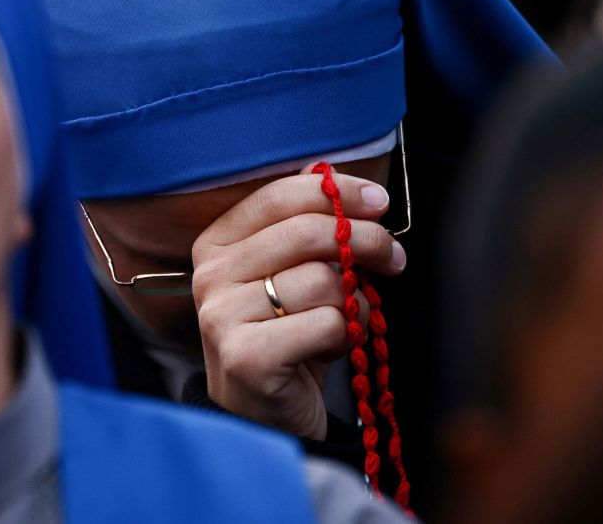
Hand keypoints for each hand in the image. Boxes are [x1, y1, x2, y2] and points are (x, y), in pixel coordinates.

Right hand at [191, 166, 405, 438]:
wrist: (264, 414)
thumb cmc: (285, 335)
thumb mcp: (290, 274)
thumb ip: (308, 231)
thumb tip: (351, 188)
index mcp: (215, 245)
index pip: (278, 197)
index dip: (337, 192)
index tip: (378, 203)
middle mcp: (210, 276)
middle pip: (306, 232)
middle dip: (366, 240)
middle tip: (392, 258)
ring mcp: (222, 316)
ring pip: (322, 281)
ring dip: (351, 303)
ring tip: (341, 322)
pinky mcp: (247, 357)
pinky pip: (327, 324)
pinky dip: (345, 336)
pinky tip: (329, 348)